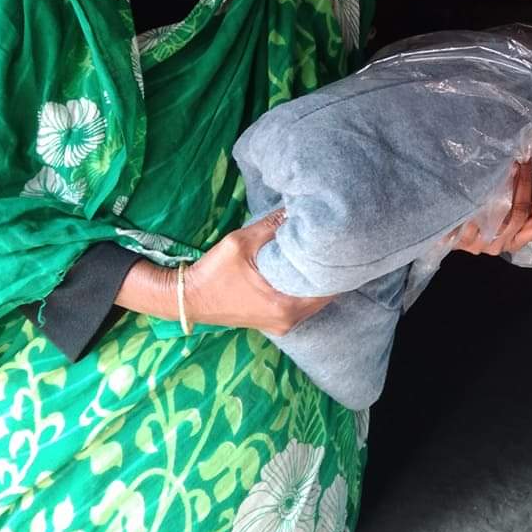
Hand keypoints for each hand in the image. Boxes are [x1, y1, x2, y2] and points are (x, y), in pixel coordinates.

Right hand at [184, 211, 333, 334]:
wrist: (188, 298)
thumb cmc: (213, 272)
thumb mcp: (241, 242)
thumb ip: (272, 226)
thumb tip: (295, 207)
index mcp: (284, 305)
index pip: (328, 288)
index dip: (337, 266)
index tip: (342, 245)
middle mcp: (288, 320)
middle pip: (324, 295)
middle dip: (329, 271)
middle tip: (335, 245)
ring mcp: (282, 324)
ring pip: (313, 301)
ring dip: (317, 280)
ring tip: (321, 254)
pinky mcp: (275, 321)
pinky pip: (301, 304)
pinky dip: (305, 288)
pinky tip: (304, 269)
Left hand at [452, 160, 531, 255]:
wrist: (453, 235)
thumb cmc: (483, 220)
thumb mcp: (507, 214)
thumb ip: (520, 201)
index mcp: (520, 239)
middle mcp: (506, 243)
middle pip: (521, 214)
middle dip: (525, 183)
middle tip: (524, 162)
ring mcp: (486, 244)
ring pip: (502, 214)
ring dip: (508, 185)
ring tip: (509, 166)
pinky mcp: (466, 243)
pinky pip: (478, 219)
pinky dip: (483, 199)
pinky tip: (484, 183)